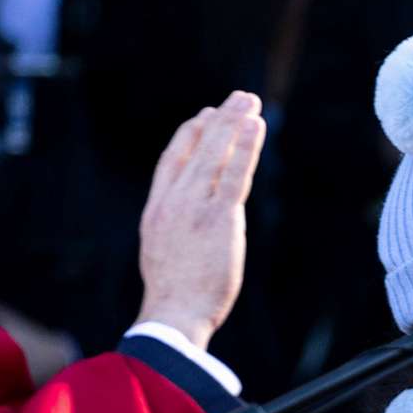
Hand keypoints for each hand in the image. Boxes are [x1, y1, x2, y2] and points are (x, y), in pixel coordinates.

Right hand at [135, 92, 266, 351]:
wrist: (173, 314)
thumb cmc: (174, 295)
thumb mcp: (164, 252)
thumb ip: (177, 229)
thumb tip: (197, 223)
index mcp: (156, 209)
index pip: (171, 160)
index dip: (188, 135)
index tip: (204, 117)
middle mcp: (173, 202)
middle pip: (196, 149)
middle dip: (218, 120)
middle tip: (237, 98)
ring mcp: (194, 207)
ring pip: (216, 154)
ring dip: (234, 123)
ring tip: (250, 101)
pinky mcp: (219, 218)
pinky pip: (235, 174)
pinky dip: (246, 147)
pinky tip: (256, 126)